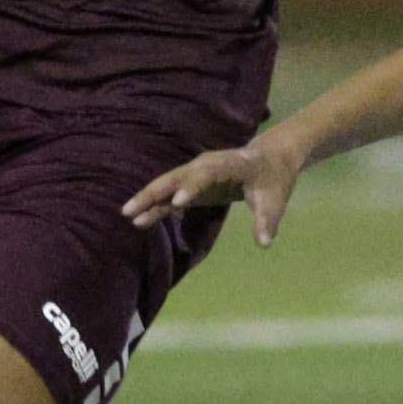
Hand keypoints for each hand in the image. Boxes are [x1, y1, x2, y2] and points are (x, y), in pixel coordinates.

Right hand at [123, 137, 305, 245]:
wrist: (269, 160)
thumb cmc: (273, 179)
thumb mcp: (275, 200)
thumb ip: (267, 220)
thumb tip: (264, 243)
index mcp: (229, 164)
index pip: (207, 174)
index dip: (192, 186)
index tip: (178, 202)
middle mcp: (207, 165)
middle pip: (177, 177)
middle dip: (155, 192)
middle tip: (133, 208)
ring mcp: (197, 174)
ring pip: (167, 185)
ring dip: (148, 198)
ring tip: (127, 214)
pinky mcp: (193, 186)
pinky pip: (171, 196)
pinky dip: (156, 206)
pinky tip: (139, 220)